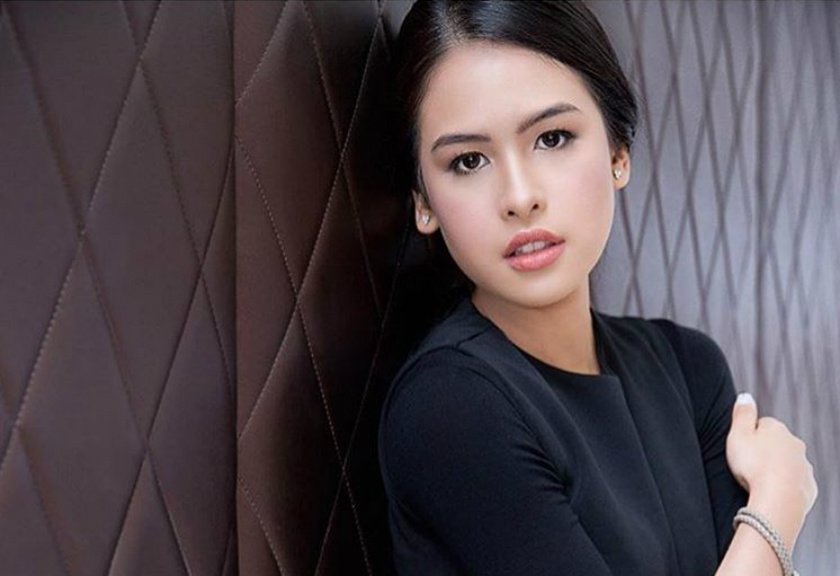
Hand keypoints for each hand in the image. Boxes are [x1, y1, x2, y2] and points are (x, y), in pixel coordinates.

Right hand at [726, 392, 817, 547]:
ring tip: (758, 480)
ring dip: (775, 468)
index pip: (762, 425)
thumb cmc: (753, 467)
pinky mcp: (808, 486)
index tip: (740, 448)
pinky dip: (785, 485)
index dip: (749, 436)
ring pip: (787, 462)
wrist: (778, 500)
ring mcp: (804, 466)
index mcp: (777, 429)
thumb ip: (742, 413)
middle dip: (764, 451)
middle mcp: (795, 444)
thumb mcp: (737, 435)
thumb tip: (745, 396)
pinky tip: (772, 492)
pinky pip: (795, 483)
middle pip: (776, 443)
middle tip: (747, 465)